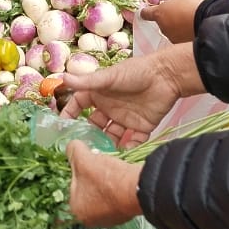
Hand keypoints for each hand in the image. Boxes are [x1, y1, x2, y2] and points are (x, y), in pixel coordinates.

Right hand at [60, 44, 203, 147]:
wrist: (167, 76)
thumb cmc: (136, 72)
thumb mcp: (109, 77)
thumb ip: (87, 81)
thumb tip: (63, 77)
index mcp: (99, 94)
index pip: (79, 105)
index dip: (70, 115)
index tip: (62, 127)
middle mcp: (110, 107)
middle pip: (94, 125)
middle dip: (88, 136)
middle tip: (81, 148)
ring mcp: (125, 118)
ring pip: (111, 137)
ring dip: (106, 146)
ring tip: (99, 156)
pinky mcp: (141, 127)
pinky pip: (132, 142)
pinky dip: (128, 149)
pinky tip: (121, 156)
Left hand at [67, 141, 143, 227]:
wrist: (137, 189)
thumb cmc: (106, 178)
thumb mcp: (84, 159)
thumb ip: (73, 151)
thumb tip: (72, 147)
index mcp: (75, 210)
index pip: (70, 189)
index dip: (76, 173)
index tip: (83, 164)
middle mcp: (90, 220)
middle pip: (85, 193)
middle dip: (90, 179)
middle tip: (96, 166)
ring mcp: (109, 220)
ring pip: (101, 197)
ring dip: (104, 184)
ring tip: (109, 170)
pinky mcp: (123, 216)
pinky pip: (115, 200)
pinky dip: (116, 190)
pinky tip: (119, 179)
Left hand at [140, 0, 203, 43]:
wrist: (207, 21)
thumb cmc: (193, 5)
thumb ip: (173, 3)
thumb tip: (173, 6)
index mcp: (159, 13)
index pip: (146, 13)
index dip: (147, 12)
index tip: (146, 12)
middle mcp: (162, 27)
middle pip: (162, 23)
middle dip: (168, 20)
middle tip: (180, 15)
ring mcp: (171, 37)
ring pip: (172, 32)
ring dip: (177, 28)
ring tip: (189, 23)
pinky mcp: (181, 45)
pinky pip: (180, 38)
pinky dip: (184, 35)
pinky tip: (193, 30)